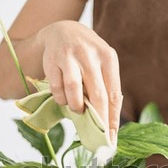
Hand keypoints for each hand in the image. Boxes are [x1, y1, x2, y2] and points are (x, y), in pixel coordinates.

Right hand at [38, 20, 122, 143]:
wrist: (63, 31)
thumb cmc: (88, 57)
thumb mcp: (101, 65)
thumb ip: (105, 88)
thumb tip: (108, 124)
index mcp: (108, 57)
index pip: (114, 94)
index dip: (113, 118)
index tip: (111, 136)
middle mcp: (90, 55)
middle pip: (98, 95)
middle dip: (98, 119)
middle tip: (97, 134)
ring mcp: (70, 56)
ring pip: (74, 90)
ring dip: (76, 106)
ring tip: (78, 109)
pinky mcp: (52, 60)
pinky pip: (57, 88)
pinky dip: (61, 98)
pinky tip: (64, 98)